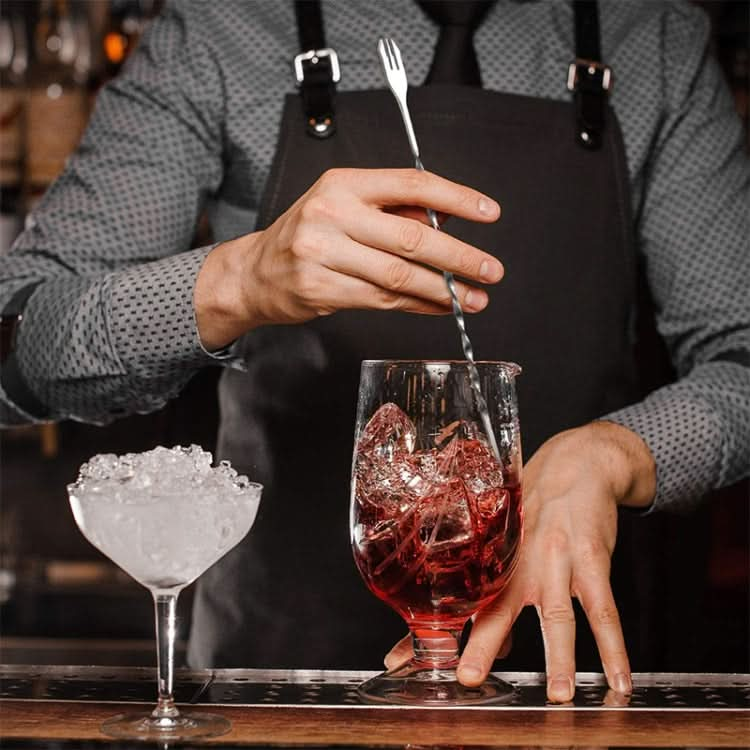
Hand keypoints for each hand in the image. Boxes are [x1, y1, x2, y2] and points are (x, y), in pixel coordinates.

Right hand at [194, 168, 502, 349]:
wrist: (254, 273)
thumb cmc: (306, 235)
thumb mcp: (344, 206)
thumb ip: (394, 209)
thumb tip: (449, 216)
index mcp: (343, 184)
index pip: (411, 184)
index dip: (456, 197)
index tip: (488, 213)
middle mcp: (332, 214)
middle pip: (411, 235)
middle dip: (459, 256)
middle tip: (490, 269)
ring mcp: (324, 253)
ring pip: (400, 275)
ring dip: (444, 290)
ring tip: (473, 297)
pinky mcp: (322, 289)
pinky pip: (383, 300)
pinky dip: (418, 305)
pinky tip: (440, 306)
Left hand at [385, 421, 655, 702]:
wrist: (577, 468)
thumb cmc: (537, 510)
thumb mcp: (511, 546)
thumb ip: (502, 599)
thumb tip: (497, 651)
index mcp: (493, 562)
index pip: (455, 606)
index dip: (427, 635)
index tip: (397, 664)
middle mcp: (519, 562)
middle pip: (498, 608)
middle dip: (482, 644)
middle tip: (466, 678)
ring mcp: (556, 560)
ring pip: (556, 614)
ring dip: (558, 657)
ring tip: (557, 695)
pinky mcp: (592, 559)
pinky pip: (604, 609)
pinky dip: (613, 648)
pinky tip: (618, 681)